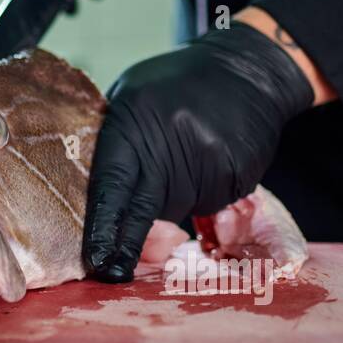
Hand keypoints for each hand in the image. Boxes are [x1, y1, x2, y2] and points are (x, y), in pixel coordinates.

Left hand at [83, 20, 317, 281]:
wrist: (246, 71)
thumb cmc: (174, 86)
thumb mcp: (131, 97)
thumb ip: (116, 141)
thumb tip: (99, 202)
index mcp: (135, 120)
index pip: (113, 184)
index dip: (104, 225)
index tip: (96, 259)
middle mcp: (172, 141)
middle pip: (146, 208)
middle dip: (128, 243)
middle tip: (112, 272)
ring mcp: (209, 158)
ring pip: (179, 208)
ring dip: (174, 198)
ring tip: (182, 159)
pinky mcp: (238, 172)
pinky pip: (210, 203)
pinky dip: (202, 192)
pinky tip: (207, 161)